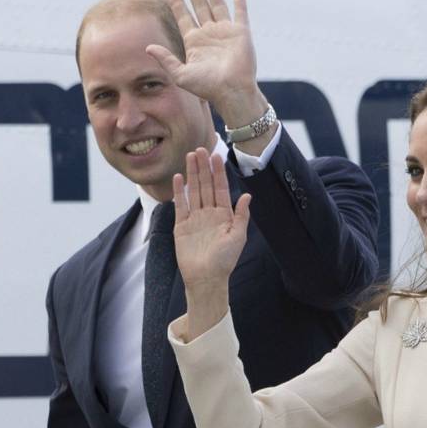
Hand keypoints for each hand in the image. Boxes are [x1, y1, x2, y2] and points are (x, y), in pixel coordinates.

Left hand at [146, 0, 264, 134]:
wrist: (231, 91)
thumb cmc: (207, 87)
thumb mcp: (181, 74)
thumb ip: (166, 60)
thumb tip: (147, 48)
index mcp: (194, 42)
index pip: (184, 17)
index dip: (178, 3)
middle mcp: (209, 34)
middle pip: (199, 6)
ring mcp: (225, 32)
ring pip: (217, 4)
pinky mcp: (241, 32)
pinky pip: (240, 11)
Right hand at [173, 149, 250, 335]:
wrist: (206, 278)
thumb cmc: (224, 261)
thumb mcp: (238, 237)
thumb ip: (241, 215)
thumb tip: (247, 195)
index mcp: (224, 215)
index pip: (220, 188)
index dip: (218, 172)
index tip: (216, 155)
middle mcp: (209, 214)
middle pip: (206, 185)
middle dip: (203, 167)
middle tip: (200, 148)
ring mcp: (195, 219)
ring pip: (193, 191)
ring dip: (192, 174)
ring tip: (190, 156)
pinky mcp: (181, 226)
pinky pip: (180, 205)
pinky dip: (179, 191)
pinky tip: (179, 177)